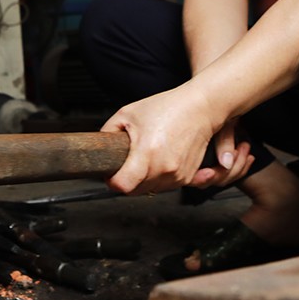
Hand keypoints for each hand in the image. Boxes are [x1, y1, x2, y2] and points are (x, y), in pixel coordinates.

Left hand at [103, 86, 249, 193]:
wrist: (199, 108)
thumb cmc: (167, 108)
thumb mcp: (127, 113)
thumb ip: (108, 131)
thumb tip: (99, 148)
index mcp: (148, 152)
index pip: (123, 185)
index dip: (112, 182)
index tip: (110, 175)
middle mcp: (164, 167)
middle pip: (135, 191)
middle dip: (126, 180)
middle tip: (125, 163)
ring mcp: (177, 175)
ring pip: (150, 191)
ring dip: (143, 181)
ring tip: (144, 158)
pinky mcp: (187, 177)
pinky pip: (165, 187)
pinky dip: (158, 179)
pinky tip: (158, 161)